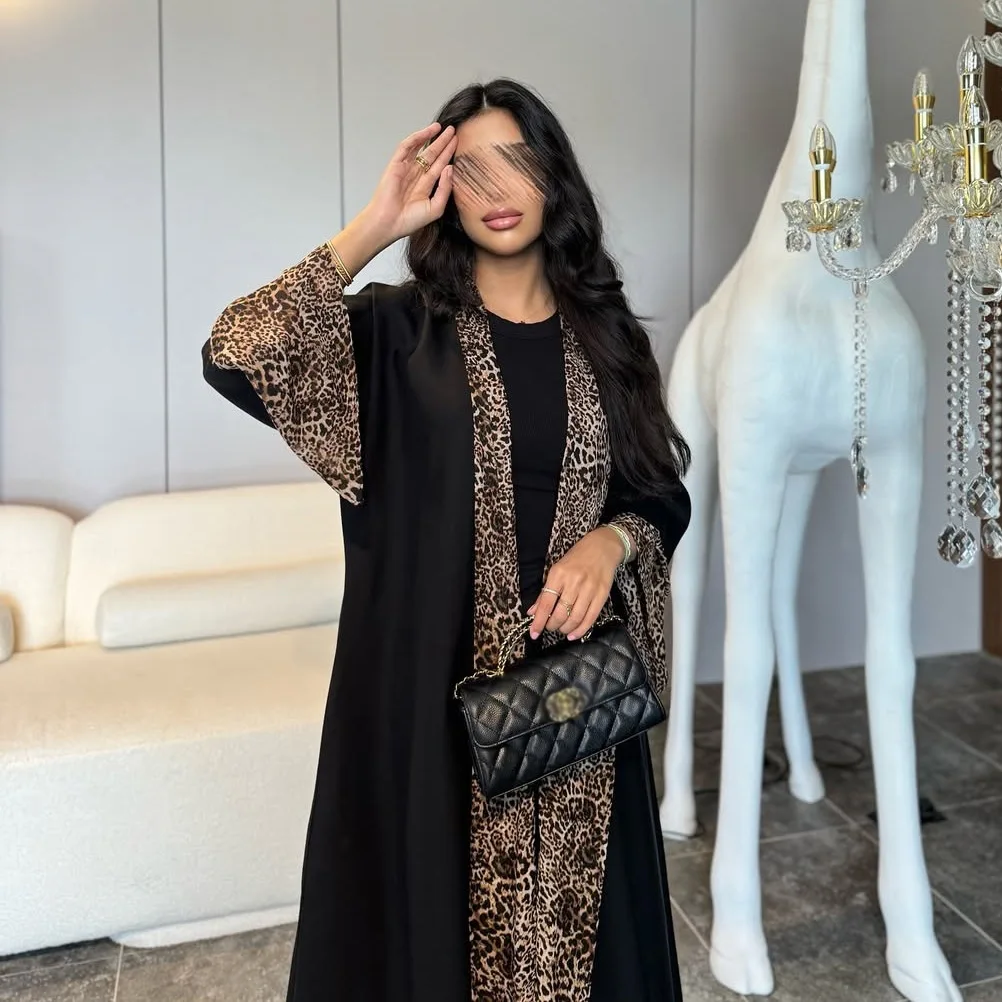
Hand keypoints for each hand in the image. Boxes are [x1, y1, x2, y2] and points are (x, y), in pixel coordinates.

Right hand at [362, 123, 457, 246]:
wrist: (389, 223)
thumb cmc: (409, 220)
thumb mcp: (435, 208)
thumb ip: (445, 189)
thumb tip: (450, 168)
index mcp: (425, 187)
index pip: (439, 166)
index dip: (448, 155)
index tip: (458, 145)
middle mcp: (416, 176)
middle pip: (432, 155)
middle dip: (443, 143)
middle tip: (454, 132)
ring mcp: (406, 169)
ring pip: (421, 148)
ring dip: (432, 137)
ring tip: (444, 128)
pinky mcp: (396, 164)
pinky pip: (407, 147)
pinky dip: (417, 138)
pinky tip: (429, 131)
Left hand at [527, 527, 626, 641]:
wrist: (602, 547)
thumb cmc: (577, 558)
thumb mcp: (557, 570)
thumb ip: (545, 592)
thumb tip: (532, 612)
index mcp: (559, 574)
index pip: (546, 603)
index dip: (539, 621)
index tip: (534, 633)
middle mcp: (574, 582)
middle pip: (561, 614)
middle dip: (552, 626)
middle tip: (550, 627)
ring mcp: (589, 589)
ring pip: (575, 618)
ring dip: (565, 629)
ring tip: (561, 629)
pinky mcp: (602, 595)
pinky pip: (590, 618)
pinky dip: (580, 630)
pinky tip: (573, 634)